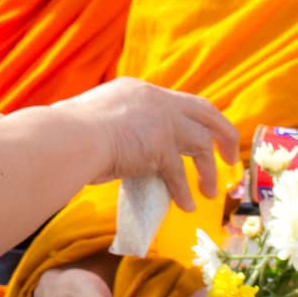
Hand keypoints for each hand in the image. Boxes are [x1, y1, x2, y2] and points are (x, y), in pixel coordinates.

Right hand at [62, 78, 239, 210]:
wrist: (67, 138)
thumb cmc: (69, 132)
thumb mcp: (97, 119)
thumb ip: (117, 127)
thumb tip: (118, 145)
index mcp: (138, 90)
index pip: (177, 102)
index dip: (193, 120)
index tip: (201, 136)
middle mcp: (155, 100)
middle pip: (205, 112)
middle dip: (223, 134)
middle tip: (230, 156)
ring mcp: (161, 121)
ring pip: (200, 144)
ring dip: (208, 171)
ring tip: (211, 192)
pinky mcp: (161, 146)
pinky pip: (179, 174)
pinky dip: (185, 192)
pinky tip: (186, 206)